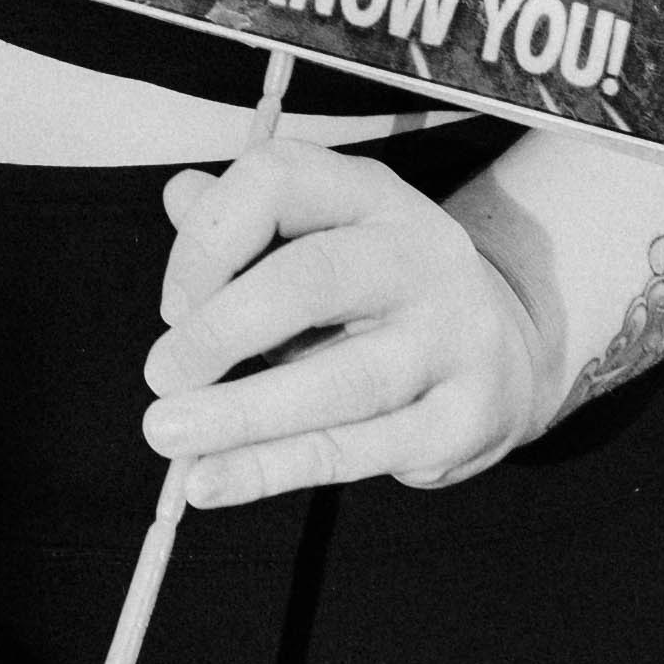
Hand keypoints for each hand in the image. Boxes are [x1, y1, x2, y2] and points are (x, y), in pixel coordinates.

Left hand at [144, 140, 572, 504]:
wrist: (503, 355)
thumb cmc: (370, 291)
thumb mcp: (317, 236)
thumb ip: (245, 222)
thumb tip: (180, 196)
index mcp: (372, 195)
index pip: (279, 181)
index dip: (206, 240)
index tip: (170, 307)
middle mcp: (421, 256)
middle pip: (312, 280)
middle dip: (223, 329)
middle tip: (160, 374)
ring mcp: (454, 340)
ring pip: (342, 382)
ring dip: (242, 414)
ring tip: (166, 435)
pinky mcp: (463, 421)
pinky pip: (356, 451)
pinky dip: (272, 469)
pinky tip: (210, 482)